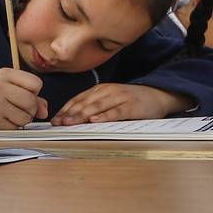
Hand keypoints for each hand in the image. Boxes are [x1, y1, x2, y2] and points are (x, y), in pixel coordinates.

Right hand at [0, 68, 46, 128]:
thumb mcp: (11, 86)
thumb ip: (33, 96)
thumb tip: (44, 112)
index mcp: (4, 74)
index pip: (36, 83)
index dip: (34, 92)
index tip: (23, 93)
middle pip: (31, 102)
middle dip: (30, 109)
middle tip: (19, 108)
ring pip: (25, 118)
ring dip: (22, 120)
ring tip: (9, 114)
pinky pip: (15, 128)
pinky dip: (12, 127)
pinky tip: (3, 121)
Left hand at [51, 84, 194, 124]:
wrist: (157, 95)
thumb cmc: (130, 101)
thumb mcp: (110, 100)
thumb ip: (94, 107)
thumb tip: (72, 119)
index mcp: (100, 90)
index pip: (78, 99)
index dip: (65, 110)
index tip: (54, 120)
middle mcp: (108, 91)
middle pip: (85, 103)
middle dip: (69, 113)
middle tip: (58, 123)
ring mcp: (120, 97)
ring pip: (97, 107)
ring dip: (82, 115)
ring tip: (70, 122)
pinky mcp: (132, 106)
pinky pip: (116, 112)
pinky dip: (104, 117)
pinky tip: (95, 121)